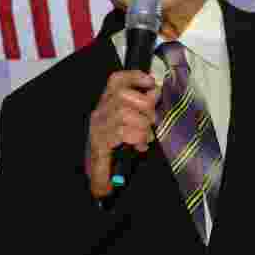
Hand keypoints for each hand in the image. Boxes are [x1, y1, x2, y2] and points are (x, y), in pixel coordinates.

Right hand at [86, 70, 160, 198]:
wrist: (102, 177)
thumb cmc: (119, 148)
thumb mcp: (132, 124)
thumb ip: (143, 108)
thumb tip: (156, 92)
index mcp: (107, 105)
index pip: (116, 80)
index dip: (133, 76)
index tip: (150, 81)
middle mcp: (100, 113)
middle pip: (122, 96)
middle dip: (144, 105)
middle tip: (153, 120)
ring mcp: (98, 127)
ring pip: (123, 113)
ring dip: (142, 124)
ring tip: (147, 136)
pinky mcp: (100, 143)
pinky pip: (121, 133)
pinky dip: (136, 137)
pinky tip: (141, 144)